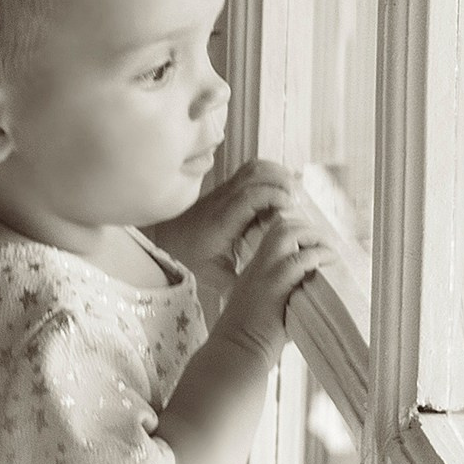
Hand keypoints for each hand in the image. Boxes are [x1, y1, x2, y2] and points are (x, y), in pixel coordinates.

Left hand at [150, 159, 297, 296]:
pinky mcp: (227, 188)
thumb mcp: (213, 275)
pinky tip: (281, 187)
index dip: (274, 195)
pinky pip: (250, 170)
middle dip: (282, 181)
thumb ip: (237, 284)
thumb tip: (262, 296)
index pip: (249, 196)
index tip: (292, 207)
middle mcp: (223, 200)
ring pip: (253, 167)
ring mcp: (224, 190)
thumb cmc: (188, 257)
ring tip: (294, 192)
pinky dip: (269, 172)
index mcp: (222, 220)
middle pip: (255, 174)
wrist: (164, 238)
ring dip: (277, 174)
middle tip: (299, 200)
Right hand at [211, 201, 334, 368]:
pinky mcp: (274, 286)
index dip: (295, 231)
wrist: (235, 352)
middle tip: (325, 244)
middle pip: (281, 226)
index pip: (272, 234)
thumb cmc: (250, 340)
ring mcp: (264, 273)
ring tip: (329, 251)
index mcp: (253, 271)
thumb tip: (308, 300)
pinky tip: (329, 262)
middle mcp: (257, 266)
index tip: (313, 243)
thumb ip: (283, 298)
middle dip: (308, 229)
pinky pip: (299, 259)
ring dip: (314, 237)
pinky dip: (319, 255)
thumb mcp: (264, 310)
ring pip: (288, 233)